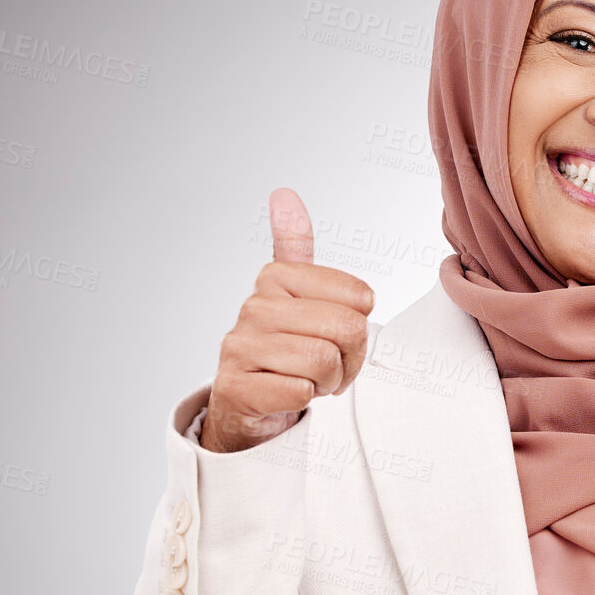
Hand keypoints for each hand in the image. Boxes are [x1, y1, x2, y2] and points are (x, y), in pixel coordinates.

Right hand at [199, 188, 375, 453]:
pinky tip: (288, 394)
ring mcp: (240, 347)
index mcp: (276, 278)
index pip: (358, 298)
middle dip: (349, 357)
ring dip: (328, 381)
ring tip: (307, 378)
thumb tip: (284, 193)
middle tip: (327, 364)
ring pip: (324, 361)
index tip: (336, 333)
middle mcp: (254, 307)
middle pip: (346, 329)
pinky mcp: (235, 387)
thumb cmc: (282, 347)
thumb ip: (293, 245)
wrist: (245, 401)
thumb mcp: (295, 294)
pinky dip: (304, 399)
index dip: (359, 324)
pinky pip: (299, 391)